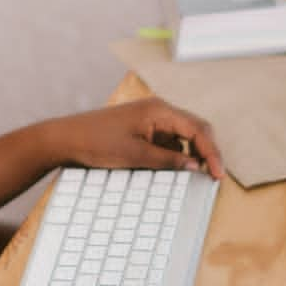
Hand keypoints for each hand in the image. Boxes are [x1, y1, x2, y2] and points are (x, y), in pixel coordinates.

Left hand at [49, 97, 223, 179]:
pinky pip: (169, 139)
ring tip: (200, 174)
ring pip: (184, 134)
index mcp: (159, 110)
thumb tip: (195, 166)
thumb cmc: (96, 142)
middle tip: (215, 175)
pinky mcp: (144, 127)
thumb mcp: (135, 155)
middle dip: (208, 151)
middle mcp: (159, 109)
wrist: (66, 138)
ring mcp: (151, 118)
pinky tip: (178, 168)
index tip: (218, 174)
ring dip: (193, 153)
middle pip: (196, 128)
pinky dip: (177, 153)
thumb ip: (168, 160)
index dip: (212, 152)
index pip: (198, 129)